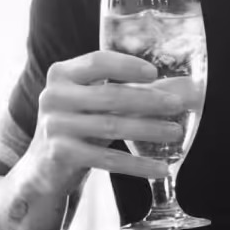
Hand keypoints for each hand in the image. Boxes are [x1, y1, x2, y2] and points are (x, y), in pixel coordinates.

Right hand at [26, 50, 185, 194]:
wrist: (44, 166)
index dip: (127, 66)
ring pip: (111, 127)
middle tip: (178, 104)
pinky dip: (138, 164)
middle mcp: (54, 96)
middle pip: (110, 96)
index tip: (154, 73)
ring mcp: (55, 126)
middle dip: (149, 100)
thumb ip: (128, 90)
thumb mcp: (96, 102)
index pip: (97, 62)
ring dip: (149, 130)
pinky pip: (107, 159)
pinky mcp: (61, 155)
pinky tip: (160, 167)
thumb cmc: (81, 124)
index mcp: (62, 74)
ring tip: (175, 132)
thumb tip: (186, 87)